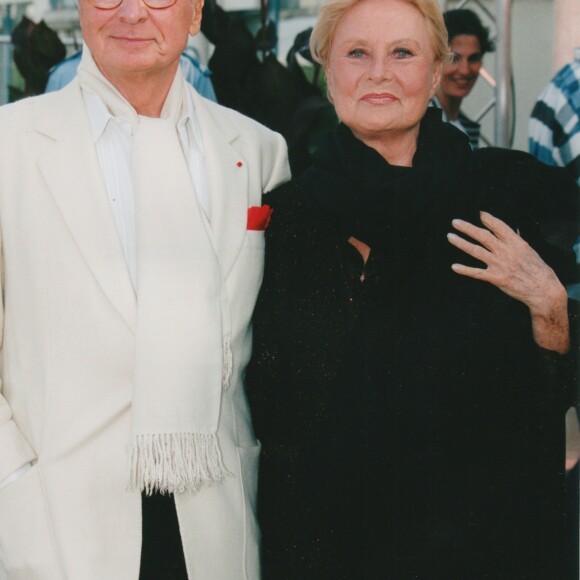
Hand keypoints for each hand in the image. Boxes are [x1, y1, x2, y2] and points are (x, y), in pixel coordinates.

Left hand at [447, 211, 568, 353]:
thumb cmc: (538, 270)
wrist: (543, 289)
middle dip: (467, 228)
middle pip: (483, 236)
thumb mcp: (529, 251)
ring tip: (450, 237)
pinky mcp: (495, 278)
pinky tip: (454, 267)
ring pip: (476, 250)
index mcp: (516, 242)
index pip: (499, 226)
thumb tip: (511, 231)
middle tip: (455, 222)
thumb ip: (516, 241)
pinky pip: (476, 272)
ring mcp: (499, 264)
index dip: (488, 219)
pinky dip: (464, 269)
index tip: (479, 214)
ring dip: (461, 243)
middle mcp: (506, 251)